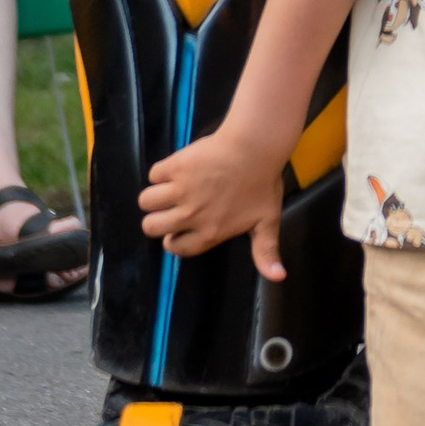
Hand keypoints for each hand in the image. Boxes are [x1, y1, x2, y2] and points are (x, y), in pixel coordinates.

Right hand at [139, 125, 290, 277]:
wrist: (255, 147)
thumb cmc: (263, 184)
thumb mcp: (267, 221)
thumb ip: (266, 252)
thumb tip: (278, 277)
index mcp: (209, 232)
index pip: (175, 247)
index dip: (172, 239)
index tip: (177, 230)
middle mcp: (190, 215)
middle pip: (150, 227)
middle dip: (156, 220)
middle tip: (170, 209)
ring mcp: (180, 190)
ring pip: (146, 201)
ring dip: (154, 196)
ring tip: (168, 190)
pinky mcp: (175, 167)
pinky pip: (154, 174)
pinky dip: (160, 172)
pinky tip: (175, 170)